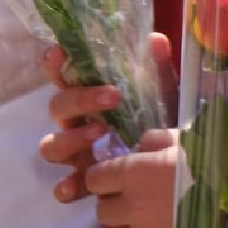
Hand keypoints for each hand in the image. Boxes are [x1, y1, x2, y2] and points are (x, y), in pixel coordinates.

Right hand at [37, 33, 174, 202]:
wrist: (176, 164)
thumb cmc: (160, 120)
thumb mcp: (162, 93)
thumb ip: (157, 68)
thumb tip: (156, 39)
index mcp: (87, 96)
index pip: (60, 75)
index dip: (53, 63)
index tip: (61, 52)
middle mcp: (75, 122)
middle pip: (57, 106)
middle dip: (79, 100)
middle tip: (112, 97)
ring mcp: (77, 152)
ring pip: (51, 145)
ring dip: (70, 138)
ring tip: (100, 135)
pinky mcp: (86, 180)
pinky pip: (64, 185)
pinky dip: (67, 186)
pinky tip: (75, 188)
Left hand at [88, 131, 177, 227]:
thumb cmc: (211, 165)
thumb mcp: (182, 139)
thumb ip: (153, 140)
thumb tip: (138, 148)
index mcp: (132, 173)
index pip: (94, 179)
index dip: (103, 178)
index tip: (116, 178)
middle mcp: (132, 206)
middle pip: (103, 211)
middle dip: (115, 205)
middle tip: (134, 201)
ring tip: (149, 221)